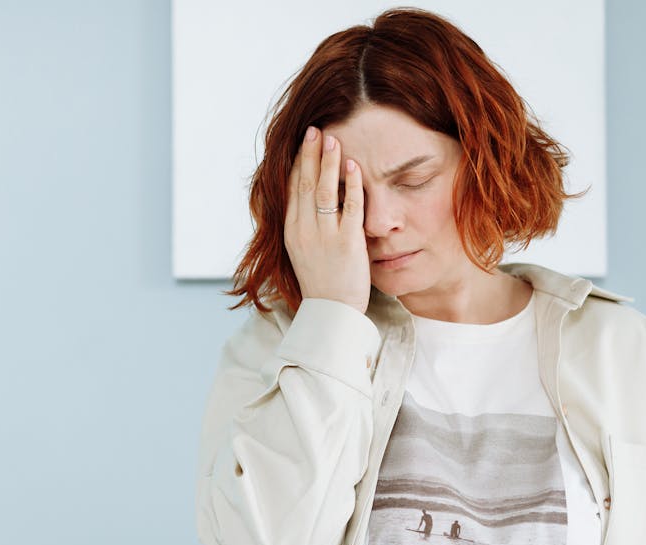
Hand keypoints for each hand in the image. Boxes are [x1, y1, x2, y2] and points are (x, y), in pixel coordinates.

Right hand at [283, 126, 371, 312]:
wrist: (331, 313)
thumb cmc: (321, 282)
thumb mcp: (303, 252)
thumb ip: (304, 226)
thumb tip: (306, 202)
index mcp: (291, 231)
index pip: (293, 189)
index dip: (299, 163)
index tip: (304, 142)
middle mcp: (304, 231)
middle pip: (305, 184)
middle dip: (310, 155)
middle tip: (315, 129)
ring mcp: (324, 237)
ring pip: (324, 192)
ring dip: (328, 163)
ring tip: (333, 139)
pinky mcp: (347, 244)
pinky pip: (349, 208)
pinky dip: (351, 185)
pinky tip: (353, 166)